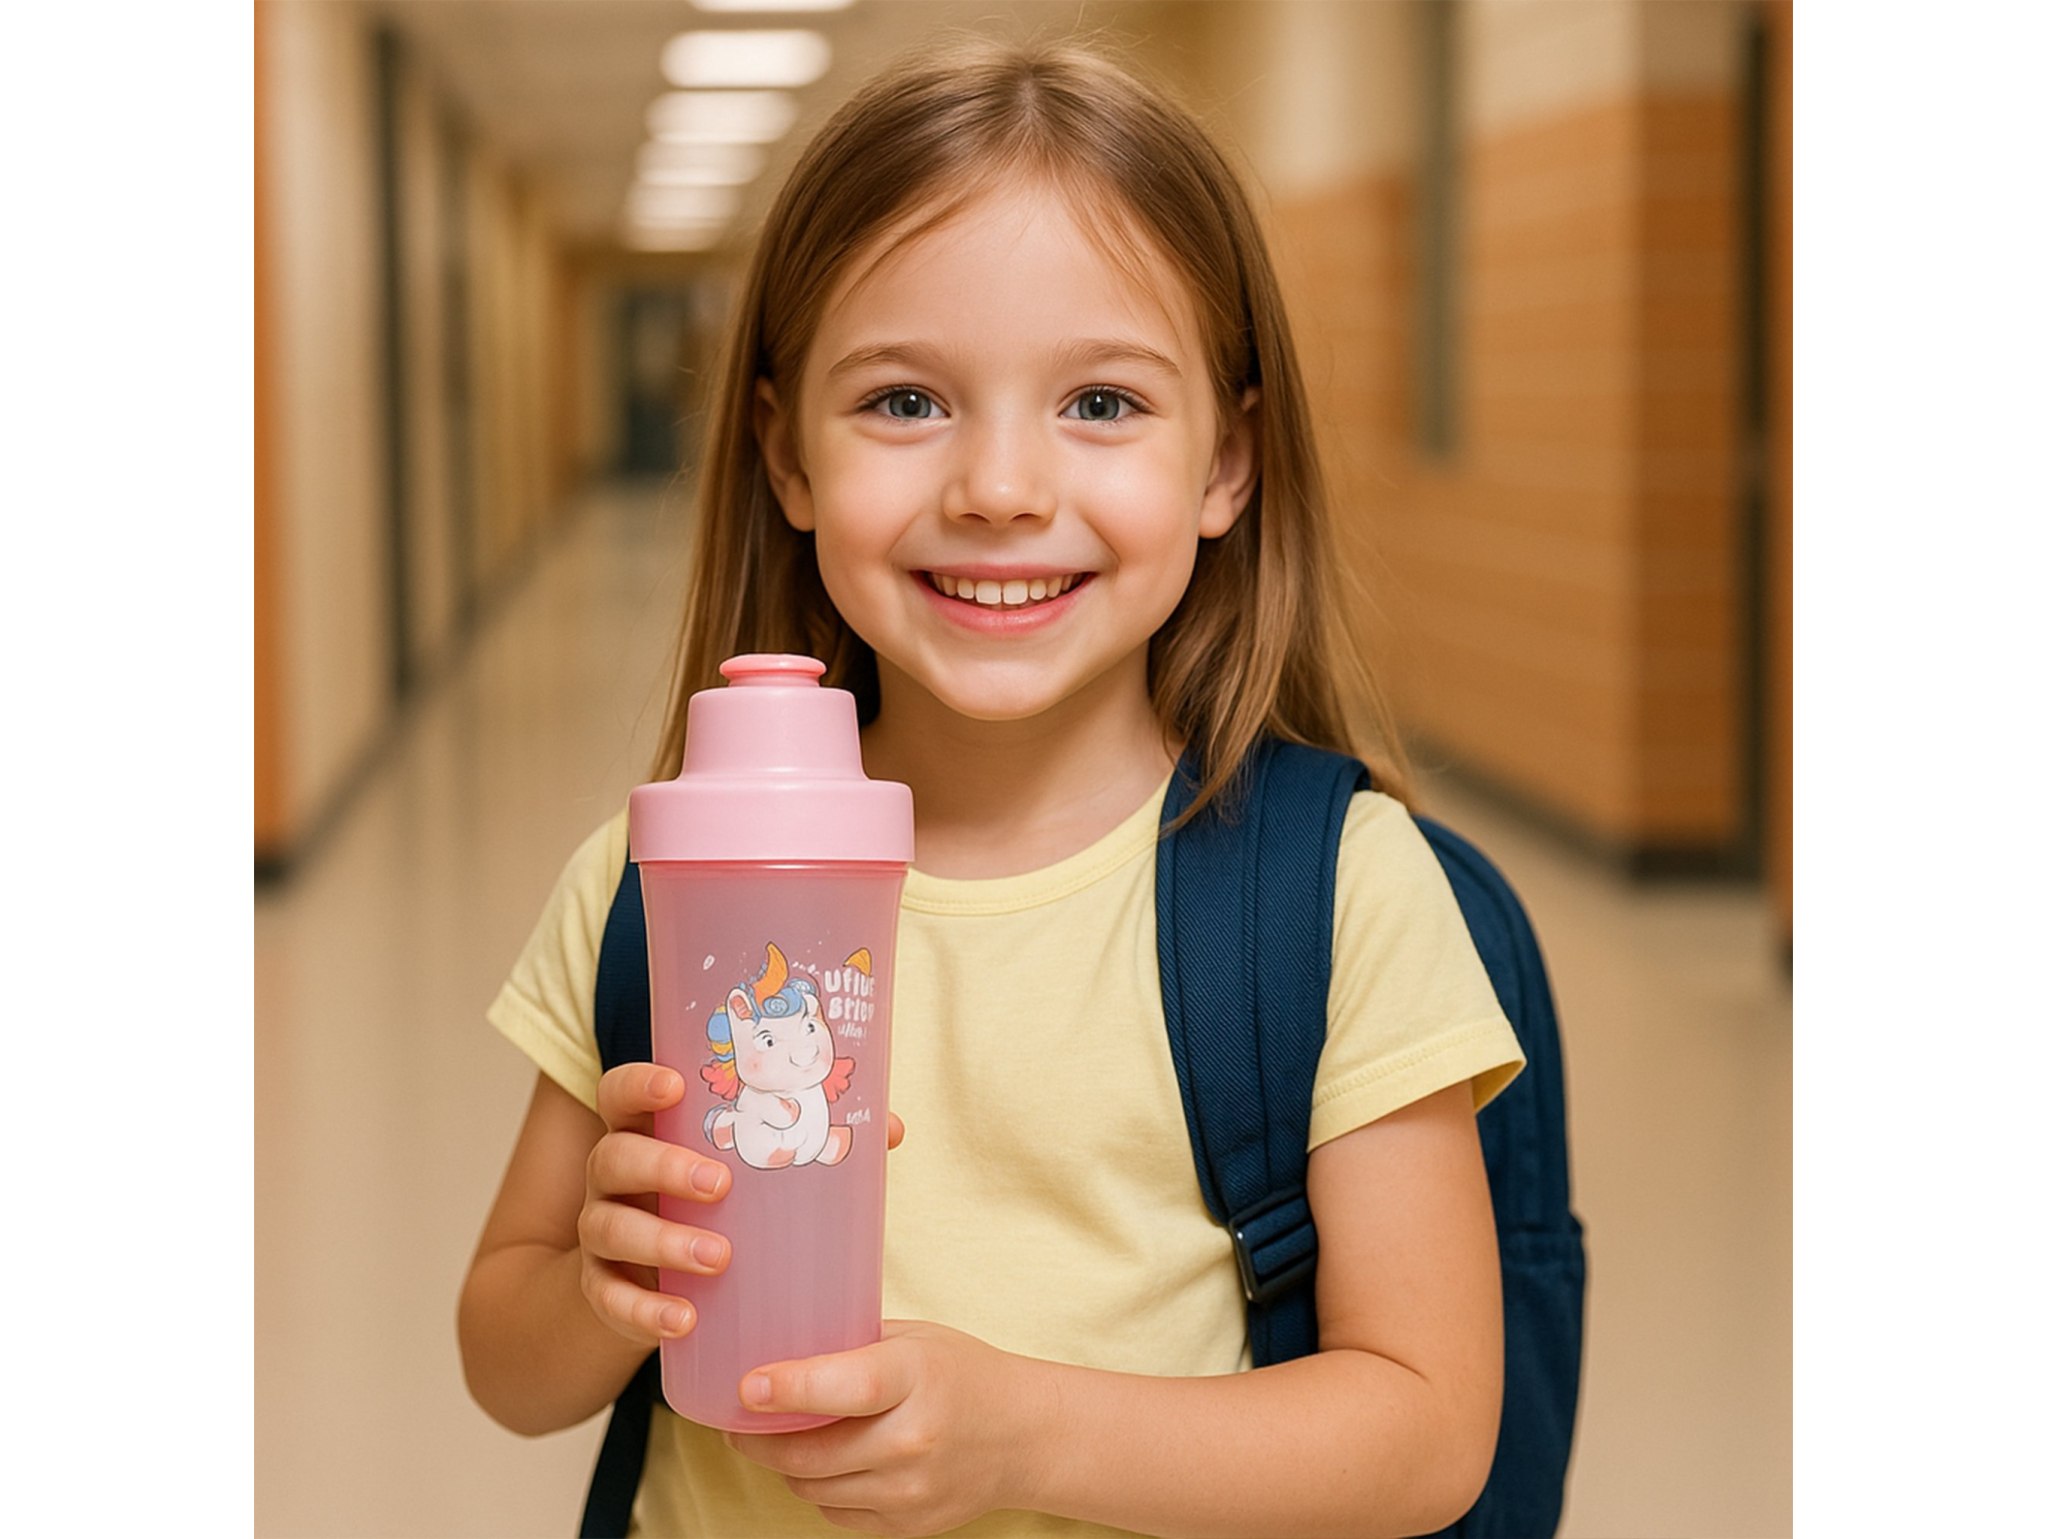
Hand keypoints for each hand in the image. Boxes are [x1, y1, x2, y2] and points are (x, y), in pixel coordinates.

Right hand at [578, 1065, 907, 1347]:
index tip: (675, 1087)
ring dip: (661, 1242)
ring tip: (718, 1258)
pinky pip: (608, 1299)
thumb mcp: (755, 1164)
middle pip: (615, 1158)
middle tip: (719, 1185)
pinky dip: (643, 1310)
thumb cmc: (726, 1200)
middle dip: (663, 1168)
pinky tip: (682, 1319)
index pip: (620, 1092)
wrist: (669, 1279)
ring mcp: (602, 1232)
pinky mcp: (602, 1288)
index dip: (638, 1083)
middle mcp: (614, 1176)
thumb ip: (812, 1136)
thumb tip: (889, 1128)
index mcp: (646, 1128)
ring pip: (609, 1229)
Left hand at [726, 1321, 1043, 1535]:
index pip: (845, 1388)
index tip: (747, 1387)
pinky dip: (821, 1490)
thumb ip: (852, 1346)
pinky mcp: (908, 1527)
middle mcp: (913, 1440)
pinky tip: (830, 1463)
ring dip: (788, 1466)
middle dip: (759, 1440)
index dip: (789, 1389)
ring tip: (782, 1439)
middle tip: (740, 1421)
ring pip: (813, 1488)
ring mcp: (911, 1491)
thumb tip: (778, 1351)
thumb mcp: (915, 1339)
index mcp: (916, 1378)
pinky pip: (836, 1514)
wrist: (1025, 1437)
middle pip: (811, 1453)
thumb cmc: (964, 1374)